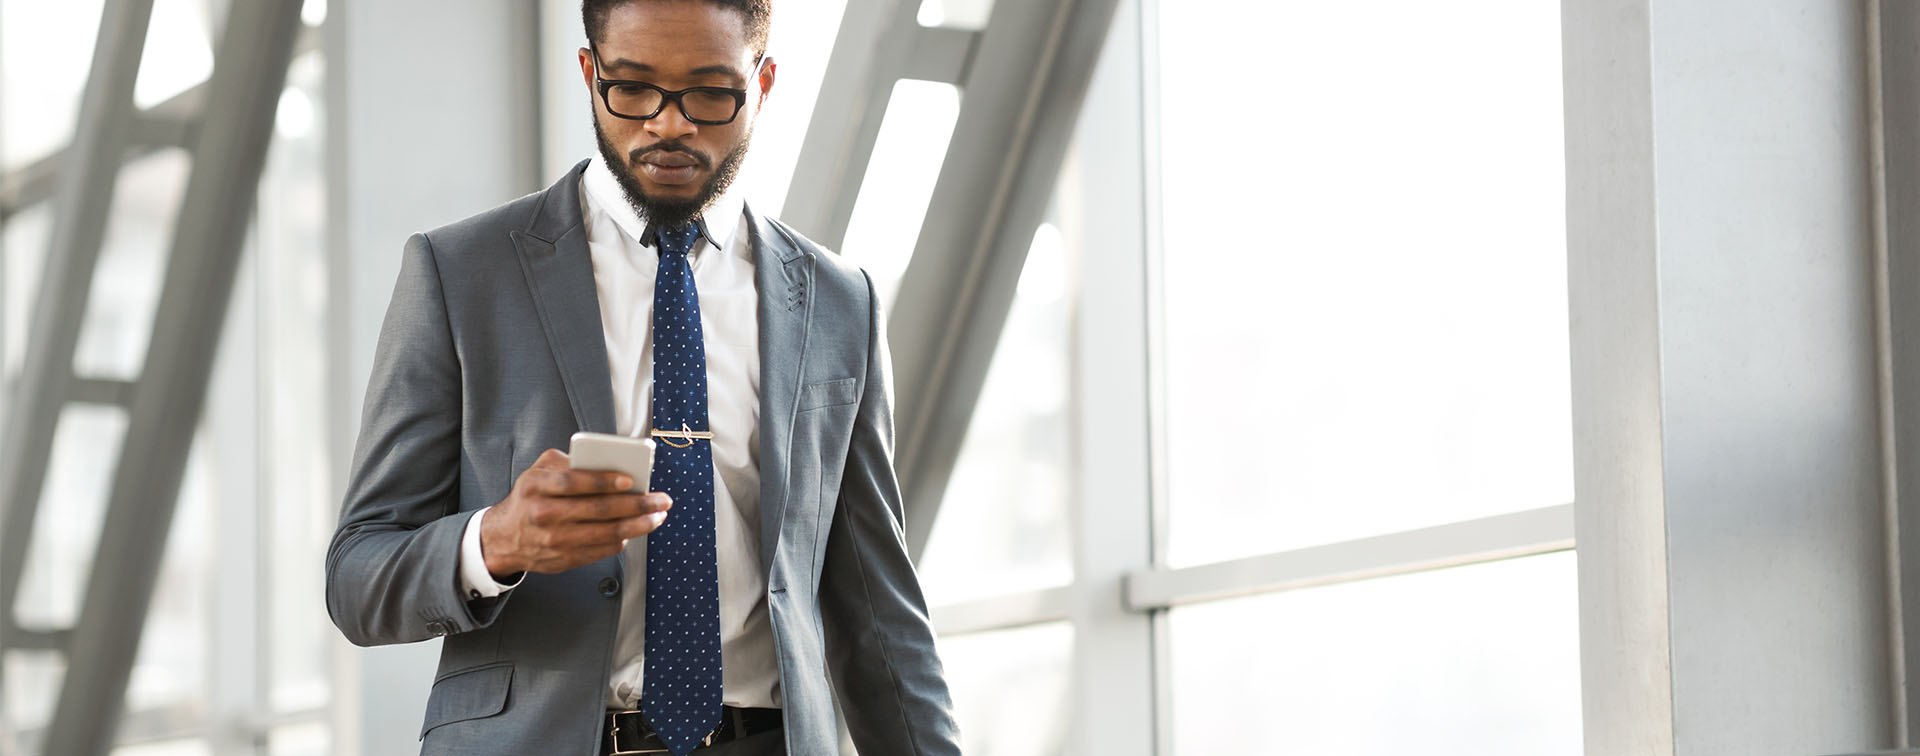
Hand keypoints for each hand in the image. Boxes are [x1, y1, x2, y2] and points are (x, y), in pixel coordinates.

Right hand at [480, 448, 670, 575]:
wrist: (504, 538)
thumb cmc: (529, 497)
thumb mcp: (537, 471)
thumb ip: (567, 462)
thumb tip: (606, 463)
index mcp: (536, 486)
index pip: (574, 482)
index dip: (604, 481)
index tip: (630, 480)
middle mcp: (544, 514)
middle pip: (598, 510)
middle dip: (637, 504)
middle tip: (661, 500)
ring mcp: (554, 540)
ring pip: (605, 533)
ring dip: (638, 526)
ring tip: (657, 516)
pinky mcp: (563, 559)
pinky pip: (600, 550)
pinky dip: (622, 540)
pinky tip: (635, 531)